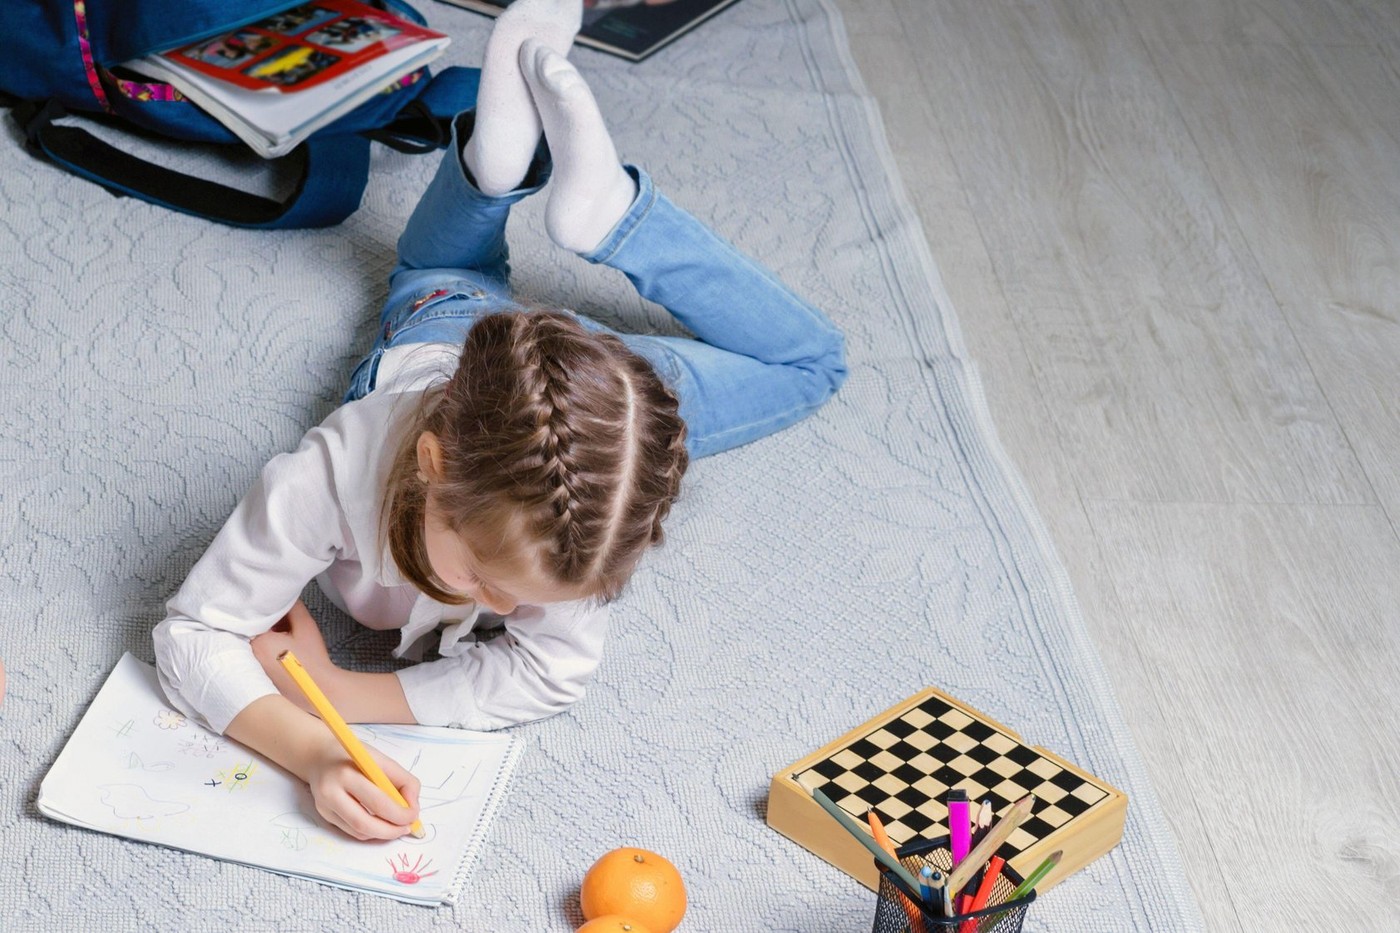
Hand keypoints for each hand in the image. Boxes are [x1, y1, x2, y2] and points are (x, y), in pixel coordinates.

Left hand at [251, 600, 337, 714]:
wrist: (318, 691)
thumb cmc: (312, 661)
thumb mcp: (305, 626)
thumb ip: (293, 606)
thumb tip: (285, 597)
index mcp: (258, 642)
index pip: (257, 618)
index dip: (270, 613)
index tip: (282, 613)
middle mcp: (247, 657)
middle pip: (251, 630)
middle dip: (267, 625)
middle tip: (285, 626)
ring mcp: (249, 669)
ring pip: (252, 644)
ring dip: (266, 638)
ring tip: (286, 641)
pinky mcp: (254, 678)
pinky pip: (254, 658)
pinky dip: (265, 652)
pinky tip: (282, 654)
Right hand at [304, 739, 421, 840]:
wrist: (319, 756)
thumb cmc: (354, 757)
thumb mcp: (380, 759)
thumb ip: (402, 780)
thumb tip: (413, 807)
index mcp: (347, 774)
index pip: (377, 801)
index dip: (400, 813)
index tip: (414, 814)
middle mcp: (331, 792)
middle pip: (364, 822)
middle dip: (391, 829)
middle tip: (407, 828)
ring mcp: (325, 807)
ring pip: (358, 831)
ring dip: (383, 834)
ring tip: (398, 827)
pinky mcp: (324, 816)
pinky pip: (352, 831)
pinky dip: (371, 831)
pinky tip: (382, 824)